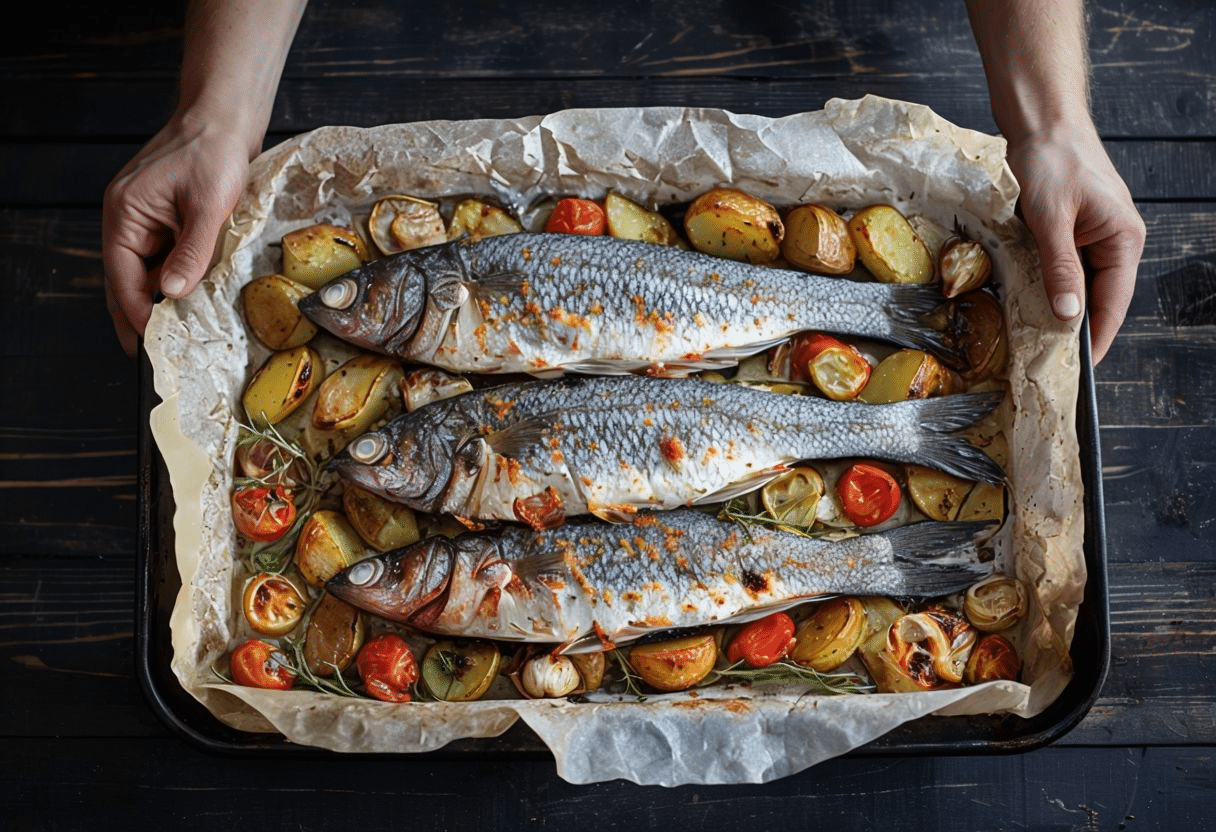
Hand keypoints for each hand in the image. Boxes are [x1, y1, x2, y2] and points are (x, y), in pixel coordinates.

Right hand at [102, 113, 250, 353]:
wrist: (226, 119)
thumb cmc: (214, 152)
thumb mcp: (208, 206)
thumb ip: (192, 251)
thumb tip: (174, 293)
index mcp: (126, 214)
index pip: (122, 275)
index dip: (137, 311)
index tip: (151, 343)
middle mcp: (129, 219)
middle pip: (128, 279)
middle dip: (140, 315)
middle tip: (154, 355)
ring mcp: (148, 220)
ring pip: (148, 272)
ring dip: (161, 300)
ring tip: (175, 335)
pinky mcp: (168, 221)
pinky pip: (166, 258)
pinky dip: (177, 280)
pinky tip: (192, 301)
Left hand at [1004, 124, 1145, 363]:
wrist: (1043, 122)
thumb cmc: (1052, 161)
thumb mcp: (1051, 220)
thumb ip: (1060, 268)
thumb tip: (1069, 314)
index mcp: (1124, 238)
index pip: (1114, 302)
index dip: (1098, 336)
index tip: (1081, 366)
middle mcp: (1117, 239)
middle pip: (1100, 297)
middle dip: (1079, 328)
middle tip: (1054, 360)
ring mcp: (1096, 234)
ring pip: (1082, 283)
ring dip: (1063, 306)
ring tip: (1043, 338)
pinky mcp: (1075, 229)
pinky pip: (1068, 266)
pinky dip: (1053, 284)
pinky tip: (1035, 300)